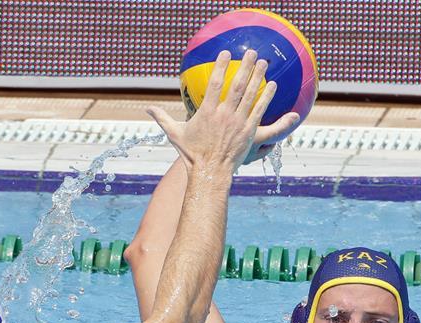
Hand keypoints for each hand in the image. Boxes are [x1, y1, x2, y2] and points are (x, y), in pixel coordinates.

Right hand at [148, 50, 299, 171]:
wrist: (209, 173)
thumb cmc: (192, 154)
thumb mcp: (175, 134)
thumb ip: (162, 118)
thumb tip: (147, 108)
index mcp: (207, 112)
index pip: (215, 84)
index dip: (221, 66)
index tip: (226, 53)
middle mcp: (223, 115)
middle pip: (237, 85)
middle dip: (245, 66)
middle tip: (251, 52)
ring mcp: (237, 123)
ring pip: (250, 95)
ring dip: (258, 77)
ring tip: (264, 63)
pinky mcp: (248, 132)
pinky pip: (259, 111)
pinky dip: (266, 97)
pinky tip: (272, 85)